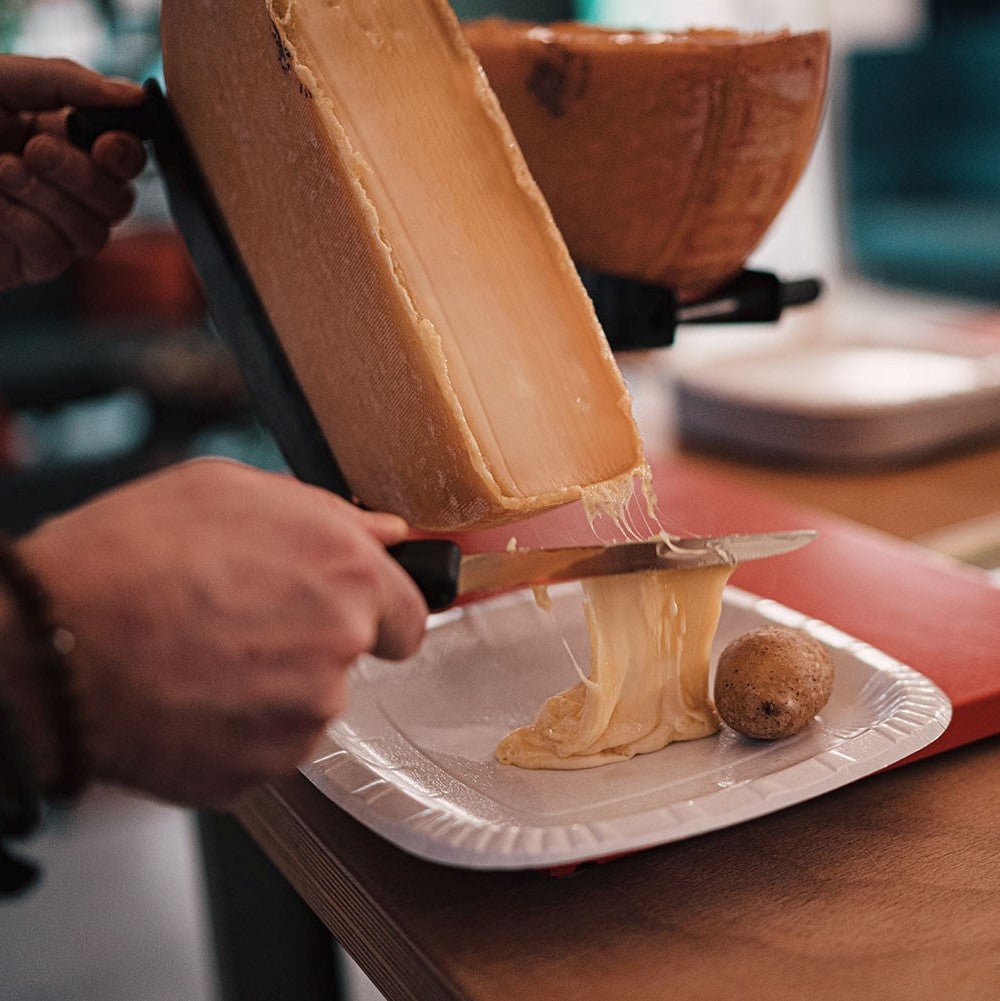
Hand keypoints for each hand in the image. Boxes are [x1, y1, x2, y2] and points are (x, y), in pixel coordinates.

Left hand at [0, 54, 146, 292]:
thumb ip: (66, 82)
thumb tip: (133, 96)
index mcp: (58, 138)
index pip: (124, 156)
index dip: (126, 153)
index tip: (103, 143)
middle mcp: (62, 186)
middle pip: (119, 199)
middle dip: (82, 175)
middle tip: (32, 150)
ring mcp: (49, 228)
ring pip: (95, 231)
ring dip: (49, 198)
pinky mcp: (29, 263)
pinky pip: (57, 253)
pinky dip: (26, 226)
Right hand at [18, 460, 427, 805]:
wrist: (45, 642)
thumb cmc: (126, 555)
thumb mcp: (229, 489)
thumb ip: (328, 513)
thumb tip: (384, 533)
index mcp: (346, 573)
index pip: (413, 616)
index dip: (381, 613)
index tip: (357, 614)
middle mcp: (338, 647)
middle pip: (353, 660)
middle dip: (315, 644)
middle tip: (246, 622)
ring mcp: (301, 717)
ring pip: (308, 705)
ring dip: (273, 687)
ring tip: (204, 654)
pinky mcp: (258, 770)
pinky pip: (265, 747)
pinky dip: (238, 729)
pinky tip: (191, 694)